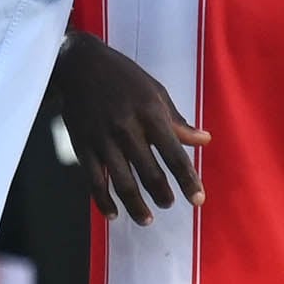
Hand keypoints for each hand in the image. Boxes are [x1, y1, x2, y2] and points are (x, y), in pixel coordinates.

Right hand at [49, 31, 207, 223]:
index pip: (174, 154)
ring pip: (122, 182)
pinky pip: (94, 181)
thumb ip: (177, 121)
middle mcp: (127, 128)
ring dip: (136, 205)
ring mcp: (103, 139)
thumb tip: (204, 141)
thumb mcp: (155, 92)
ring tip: (146, 219)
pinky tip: (113, 215)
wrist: (80, 64)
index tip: (198, 200)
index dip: (187, 180)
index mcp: (150, 113)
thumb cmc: (123, 77)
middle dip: (162, 194)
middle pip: (149, 172)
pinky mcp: (82, 146)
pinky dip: (103, 201)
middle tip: (168, 204)